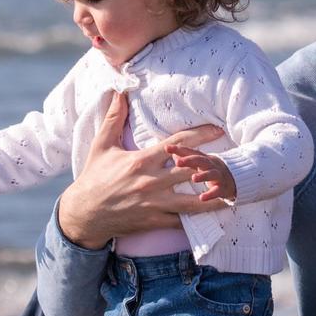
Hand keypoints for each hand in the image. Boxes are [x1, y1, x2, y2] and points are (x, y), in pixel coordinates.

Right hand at [54, 90, 218, 247]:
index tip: (217, 130)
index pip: (177, 144)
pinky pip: (182, 222)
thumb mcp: (102, 145)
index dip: (200, 135)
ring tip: (231, 190)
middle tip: (232, 160)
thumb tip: (119, 92)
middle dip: (212, 166)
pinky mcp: (154, 221)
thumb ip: (113, 118)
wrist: (83, 214)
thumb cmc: (94, 177)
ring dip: (213, 195)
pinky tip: (212, 213)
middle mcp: (151, 182)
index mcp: (142, 161)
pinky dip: (198, 218)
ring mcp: (154, 204)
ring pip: (193, 202)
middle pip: (191, 172)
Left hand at [170, 149, 235, 207]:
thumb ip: (185, 158)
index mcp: (203, 158)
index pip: (190, 151)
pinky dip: (211, 194)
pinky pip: (217, 191)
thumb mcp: (198, 163)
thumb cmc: (211, 170)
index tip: (167, 148)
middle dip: (189, 160)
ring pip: (211, 173)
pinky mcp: (224, 188)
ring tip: (194, 178)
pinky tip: (202, 198)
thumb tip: (169, 153)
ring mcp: (218, 175)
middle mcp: (210, 165)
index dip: (179, 149)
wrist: (237, 178)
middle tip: (178, 162)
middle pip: (200, 160)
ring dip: (203, 175)